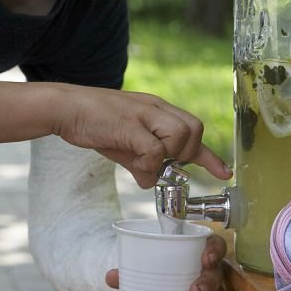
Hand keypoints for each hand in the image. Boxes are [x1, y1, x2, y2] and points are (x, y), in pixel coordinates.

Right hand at [53, 86, 231, 186]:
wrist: (65, 108)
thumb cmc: (94, 124)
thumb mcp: (123, 146)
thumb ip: (141, 162)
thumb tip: (150, 182)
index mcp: (157, 110)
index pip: (193, 130)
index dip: (209, 156)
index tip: (224, 173)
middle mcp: (155, 108)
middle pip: (194, 130)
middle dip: (184, 154)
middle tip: (159, 164)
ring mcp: (143, 114)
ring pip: (180, 137)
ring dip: (165, 158)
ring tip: (142, 163)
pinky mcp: (129, 125)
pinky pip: (154, 150)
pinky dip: (148, 164)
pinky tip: (134, 165)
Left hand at [106, 234, 232, 290]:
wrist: (165, 289)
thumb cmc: (160, 274)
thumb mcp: (147, 271)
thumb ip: (130, 273)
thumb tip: (111, 277)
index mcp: (199, 255)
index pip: (215, 245)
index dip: (215, 250)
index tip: (205, 258)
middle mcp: (212, 273)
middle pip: (218, 277)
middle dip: (208, 285)